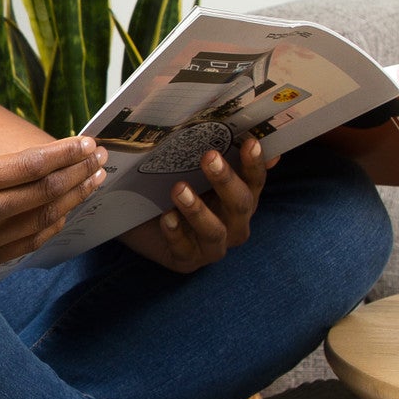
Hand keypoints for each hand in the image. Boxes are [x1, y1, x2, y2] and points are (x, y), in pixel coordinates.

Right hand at [0, 137, 107, 268]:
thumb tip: (28, 169)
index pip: (27, 167)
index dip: (64, 154)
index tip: (87, 142)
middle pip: (40, 197)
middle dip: (77, 176)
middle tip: (99, 160)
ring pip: (36, 224)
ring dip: (70, 202)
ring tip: (91, 183)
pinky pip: (19, 246)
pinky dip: (46, 228)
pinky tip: (62, 213)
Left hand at [126, 137, 271, 273]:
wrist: (143, 223)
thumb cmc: (178, 191)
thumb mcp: (195, 172)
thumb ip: (223, 157)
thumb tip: (252, 137)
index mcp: (241, 200)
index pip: (255, 182)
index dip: (254, 164)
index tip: (250, 143)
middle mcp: (234, 225)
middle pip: (239, 205)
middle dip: (225, 181)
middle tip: (209, 157)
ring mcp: (212, 247)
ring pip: (214, 232)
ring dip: (198, 210)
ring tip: (179, 188)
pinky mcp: (187, 261)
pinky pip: (184, 250)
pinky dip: (175, 233)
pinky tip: (166, 217)